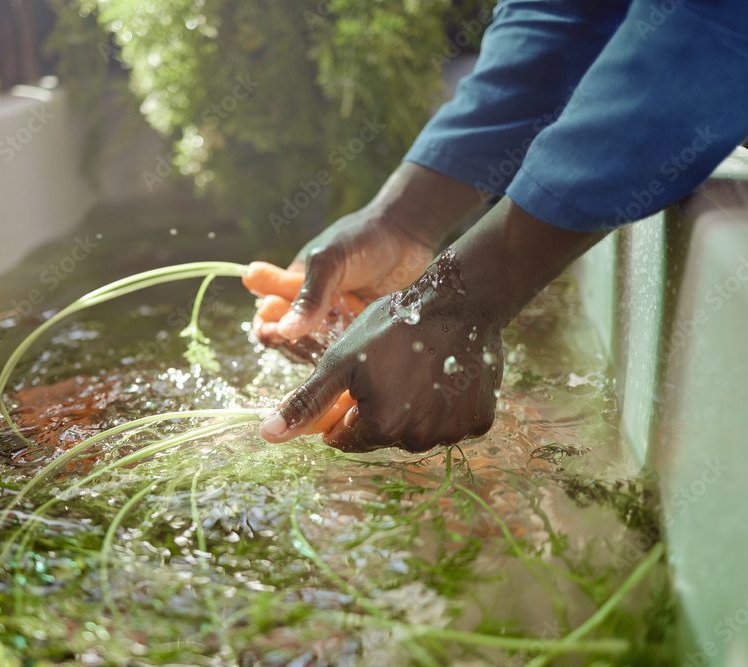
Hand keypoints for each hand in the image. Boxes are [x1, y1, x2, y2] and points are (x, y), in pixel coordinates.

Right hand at [252, 206, 434, 347]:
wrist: (409, 235)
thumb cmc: (363, 238)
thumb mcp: (329, 261)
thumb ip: (309, 296)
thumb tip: (284, 330)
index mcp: (294, 285)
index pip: (269, 315)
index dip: (266, 326)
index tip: (274, 330)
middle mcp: (313, 306)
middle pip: (290, 339)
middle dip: (292, 344)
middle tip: (307, 338)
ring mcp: (338, 320)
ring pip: (317, 349)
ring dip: (318, 352)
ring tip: (330, 344)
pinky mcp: (361, 331)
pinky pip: (346, 351)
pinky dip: (343, 356)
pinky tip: (350, 355)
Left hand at [260, 250, 503, 451]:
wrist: (459, 300)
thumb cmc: (391, 326)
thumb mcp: (339, 361)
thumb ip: (306, 402)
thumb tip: (268, 435)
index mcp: (380, 428)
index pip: (345, 437)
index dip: (342, 408)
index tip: (354, 378)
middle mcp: (418, 440)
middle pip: (381, 435)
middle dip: (375, 408)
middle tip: (384, 367)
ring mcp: (453, 432)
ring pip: (415, 429)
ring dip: (409, 407)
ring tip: (415, 367)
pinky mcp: (479, 422)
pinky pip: (449, 421)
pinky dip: (442, 404)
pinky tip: (442, 373)